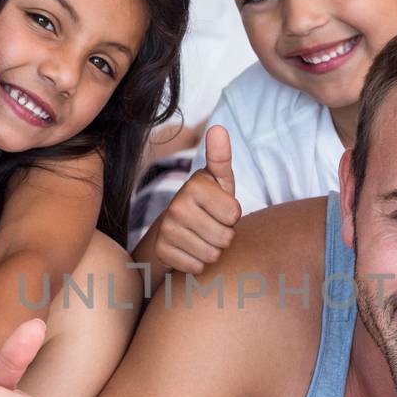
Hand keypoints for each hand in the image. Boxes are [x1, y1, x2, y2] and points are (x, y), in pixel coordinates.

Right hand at [149, 125, 241, 274]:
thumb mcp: (218, 181)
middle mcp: (177, 205)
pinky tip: (189, 251)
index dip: (232, 217)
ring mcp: (167, 229)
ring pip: (212, 255)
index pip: (234, 215)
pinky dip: (197, 264)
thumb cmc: (207, 203)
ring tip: (201, 238)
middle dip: (224, 237)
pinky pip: (196, 268)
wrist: (176, 230)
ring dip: (212, 251)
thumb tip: (218, 128)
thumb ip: (221, 157)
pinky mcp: (162, 251)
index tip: (220, 210)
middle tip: (211, 226)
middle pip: (225, 238)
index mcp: (195, 185)